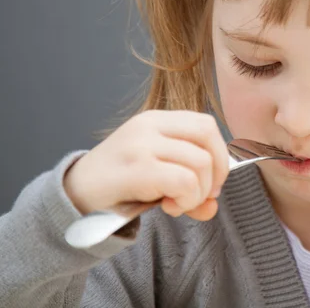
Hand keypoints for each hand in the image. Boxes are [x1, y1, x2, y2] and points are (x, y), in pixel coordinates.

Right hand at [64, 110, 229, 220]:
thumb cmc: (119, 185)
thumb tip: (212, 206)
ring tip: (178, 204)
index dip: (220, 154)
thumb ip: (191, 187)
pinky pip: (184, 181)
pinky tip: (170, 206)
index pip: (206, 124)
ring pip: (200, 162)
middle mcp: (149, 125)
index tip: (212, 182)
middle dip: (216, 172)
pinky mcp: (137, 168)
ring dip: (199, 192)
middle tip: (201, 195)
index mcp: (156, 120)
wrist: (72, 197)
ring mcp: (142, 144)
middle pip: (207, 136)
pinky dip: (187, 199)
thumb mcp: (158, 178)